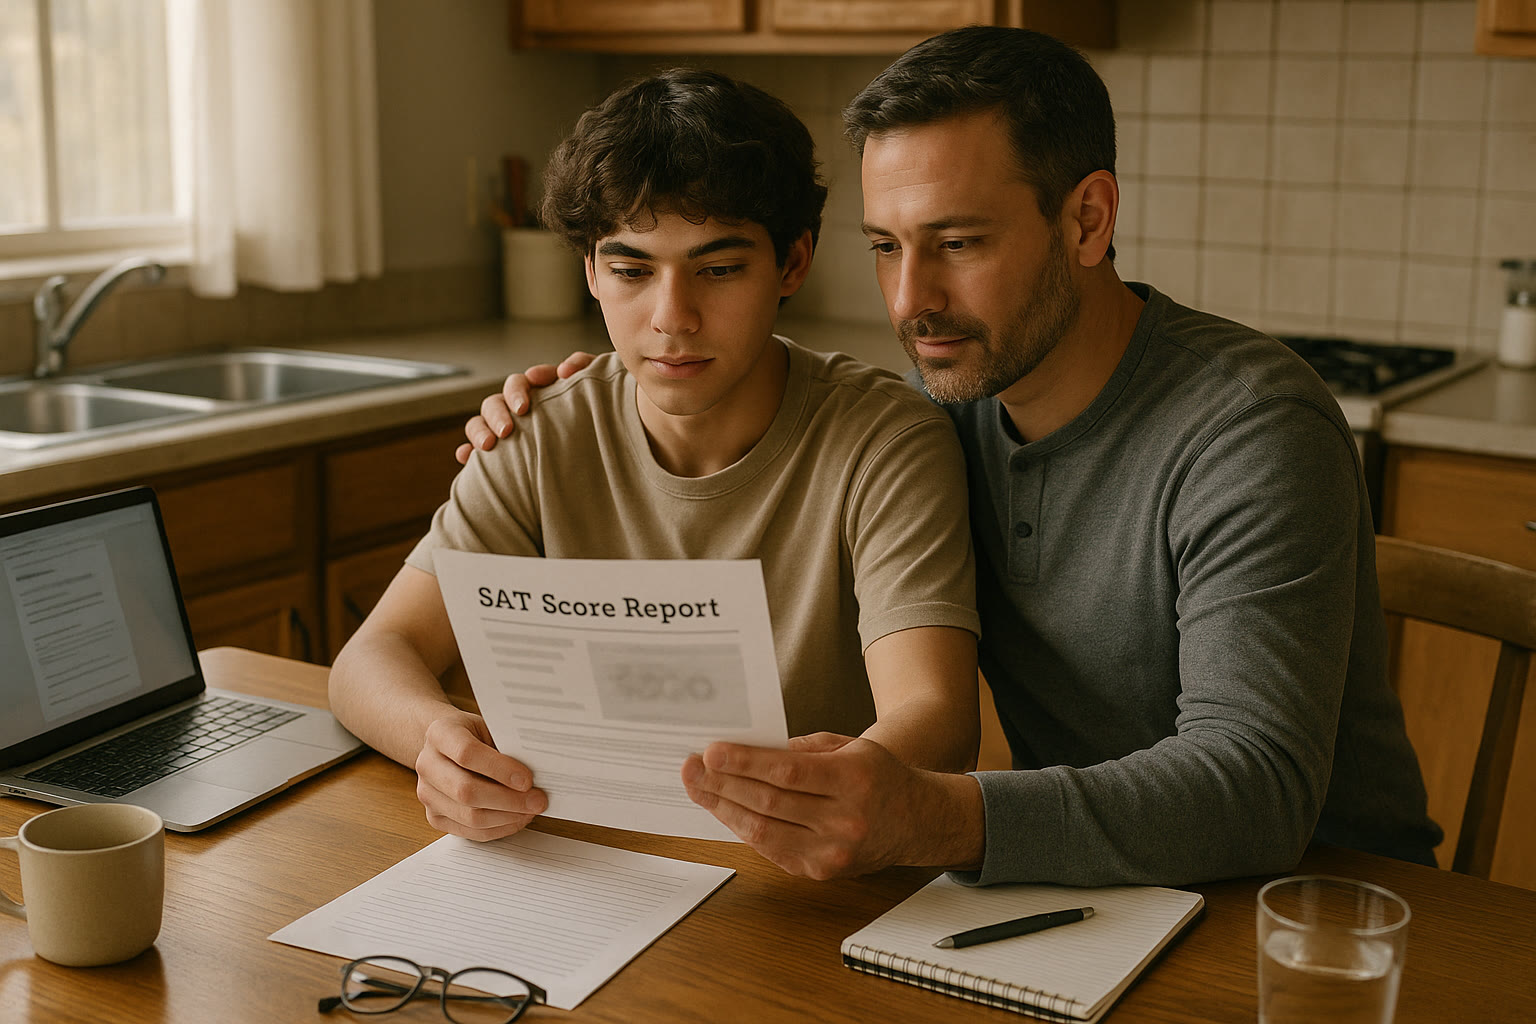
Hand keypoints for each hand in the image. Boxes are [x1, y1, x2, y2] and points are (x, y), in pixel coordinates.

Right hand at [414, 712, 547, 839]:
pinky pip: (469, 831)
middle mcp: (427, 764)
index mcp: (440, 734)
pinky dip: (499, 828)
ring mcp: (427, 794)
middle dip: (509, 800)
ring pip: (469, 816)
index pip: (467, 754)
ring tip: (531, 810)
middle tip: (538, 800)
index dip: (500, 769)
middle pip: (467, 791)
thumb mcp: (489, 727)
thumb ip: (507, 746)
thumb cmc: (475, 735)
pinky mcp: (434, 817)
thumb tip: (540, 772)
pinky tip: (517, 818)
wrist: (447, 746)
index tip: (528, 779)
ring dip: (507, 817)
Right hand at [455, 351, 598, 463]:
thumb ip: (585, 366)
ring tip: (487, 446)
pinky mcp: (500, 454)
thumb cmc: (600, 408)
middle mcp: (517, 409)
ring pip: (479, 423)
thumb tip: (564, 370)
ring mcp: (507, 430)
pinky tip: (465, 457)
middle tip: (507, 432)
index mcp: (537, 391)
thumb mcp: (597, 383)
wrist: (607, 444)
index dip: (517, 392)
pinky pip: (475, 450)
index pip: (519, 384)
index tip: (524, 408)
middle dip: (497, 415)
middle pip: (495, 403)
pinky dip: (467, 452)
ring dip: (478, 431)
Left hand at [681, 733, 984, 878]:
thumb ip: (801, 750)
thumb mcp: (848, 747)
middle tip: (693, 767)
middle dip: (723, 784)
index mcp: (854, 778)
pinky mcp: (821, 872)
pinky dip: (744, 829)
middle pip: (769, 802)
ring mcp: (833, 852)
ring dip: (724, 808)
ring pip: (763, 831)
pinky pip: (771, 849)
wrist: (918, 822)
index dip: (744, 763)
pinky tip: (725, 810)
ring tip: (699, 788)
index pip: (787, 772)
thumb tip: (747, 749)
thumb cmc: (879, 776)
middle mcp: (845, 819)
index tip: (711, 752)